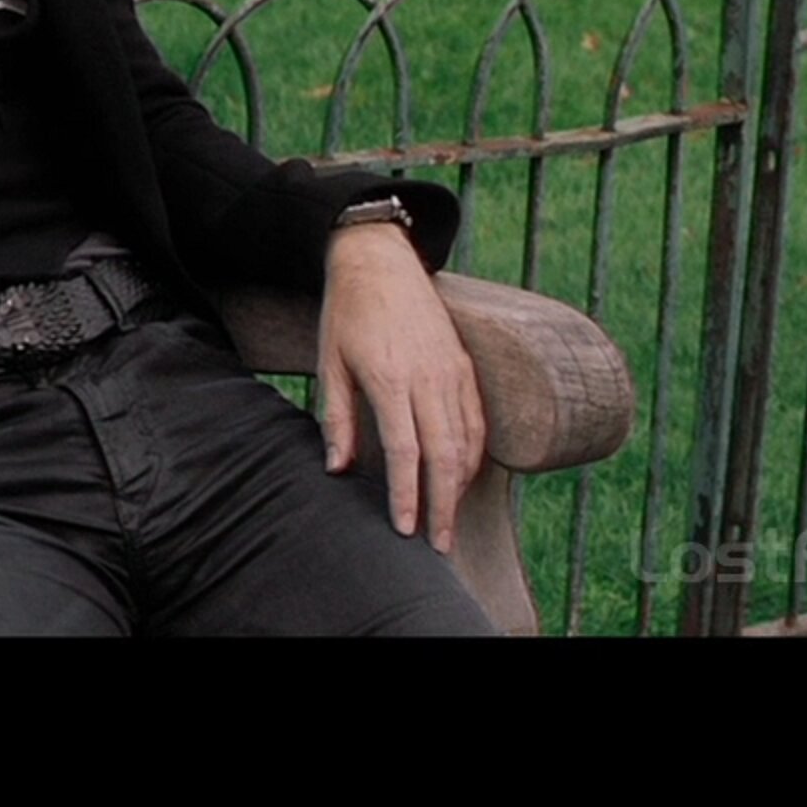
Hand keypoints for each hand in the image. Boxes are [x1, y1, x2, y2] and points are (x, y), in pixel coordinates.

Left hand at [316, 222, 485, 553]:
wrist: (380, 261)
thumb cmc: (347, 313)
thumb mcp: (329, 362)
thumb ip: (336, 417)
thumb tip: (337, 469)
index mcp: (390, 378)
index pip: (404, 450)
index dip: (406, 494)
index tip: (405, 529)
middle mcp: (429, 378)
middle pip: (444, 455)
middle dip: (442, 505)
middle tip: (437, 546)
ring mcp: (453, 372)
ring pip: (467, 442)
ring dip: (461, 487)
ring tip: (449, 521)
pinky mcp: (465, 366)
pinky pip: (477, 421)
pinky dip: (473, 455)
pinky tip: (463, 479)